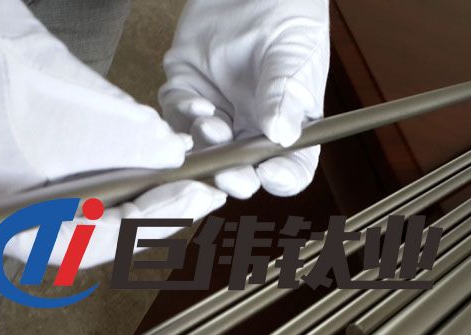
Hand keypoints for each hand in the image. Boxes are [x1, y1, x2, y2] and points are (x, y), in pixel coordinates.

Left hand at [160, 0, 329, 198]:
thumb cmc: (287, 18)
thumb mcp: (293, 56)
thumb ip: (285, 95)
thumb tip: (281, 135)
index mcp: (287, 128)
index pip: (289, 169)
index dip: (281, 179)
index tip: (270, 174)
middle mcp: (250, 129)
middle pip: (242, 170)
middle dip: (233, 177)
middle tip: (228, 173)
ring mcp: (218, 114)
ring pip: (203, 149)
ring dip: (205, 145)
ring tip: (212, 123)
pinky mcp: (187, 93)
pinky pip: (176, 118)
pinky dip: (182, 116)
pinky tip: (197, 101)